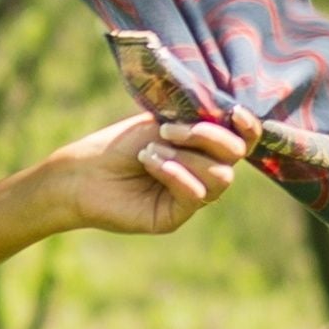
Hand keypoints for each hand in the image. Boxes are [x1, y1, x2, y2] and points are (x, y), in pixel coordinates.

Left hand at [44, 106, 251, 239]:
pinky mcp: (175, 216)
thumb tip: (230, 115)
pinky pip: (196, 195)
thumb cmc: (118, 144)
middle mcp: (202, 170)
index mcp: (202, 146)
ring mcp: (192, 195)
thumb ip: (196, 121)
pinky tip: (150, 163)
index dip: (247, 126)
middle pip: (235, 155)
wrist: (81, 173)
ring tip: (151, 150)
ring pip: (220, 176)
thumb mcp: (160, 124)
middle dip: (207, 136)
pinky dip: (176, 174)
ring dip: (186, 157)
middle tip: (169, 130)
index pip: (242, 138)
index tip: (235, 113)